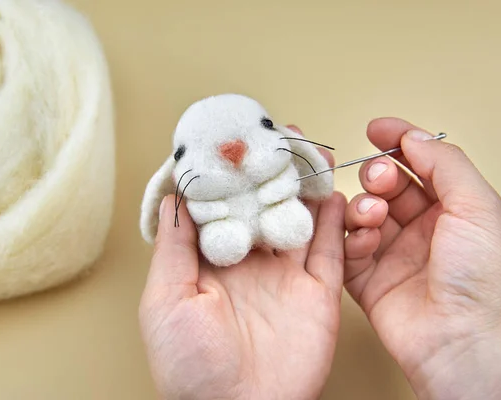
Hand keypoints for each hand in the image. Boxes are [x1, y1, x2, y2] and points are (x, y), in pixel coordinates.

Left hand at [139, 127, 345, 399]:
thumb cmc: (189, 365)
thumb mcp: (167, 300)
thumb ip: (176, 246)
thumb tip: (174, 196)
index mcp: (211, 261)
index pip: (220, 205)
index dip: (226, 173)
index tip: (229, 140)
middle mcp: (249, 262)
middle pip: (262, 204)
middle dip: (269, 170)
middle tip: (274, 135)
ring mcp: (285, 275)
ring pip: (298, 218)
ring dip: (303, 185)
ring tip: (307, 151)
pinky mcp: (317, 291)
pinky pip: (329, 249)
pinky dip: (333, 220)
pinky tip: (330, 193)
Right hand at [344, 118, 500, 398]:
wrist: (461, 342)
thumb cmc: (481, 280)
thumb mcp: (477, 207)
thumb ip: (444, 163)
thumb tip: (413, 137)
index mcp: (455, 210)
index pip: (422, 164)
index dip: (399, 141)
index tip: (376, 129)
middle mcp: (423, 229)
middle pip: (388, 185)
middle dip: (378, 175)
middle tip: (380, 181)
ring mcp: (394, 253)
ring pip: (363, 212)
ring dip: (363, 206)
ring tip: (373, 217)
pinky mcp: (368, 278)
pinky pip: (346, 247)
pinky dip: (350, 237)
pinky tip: (364, 241)